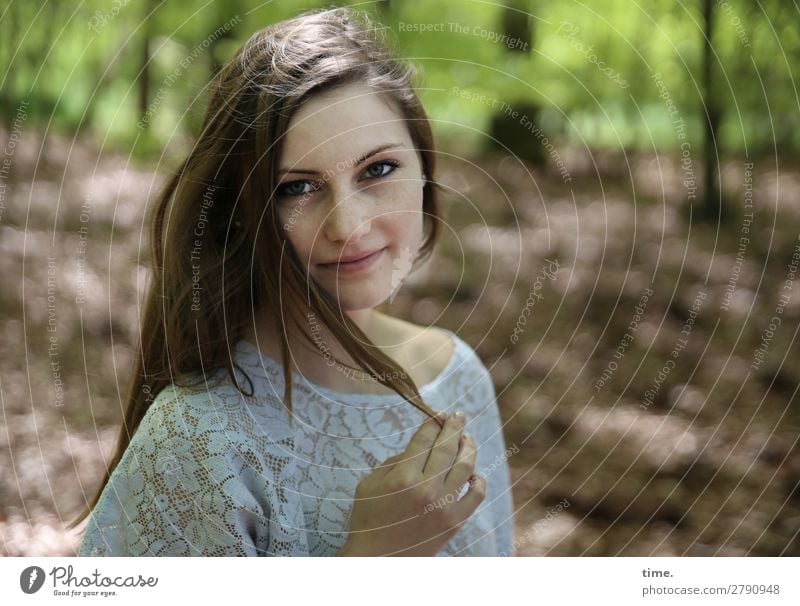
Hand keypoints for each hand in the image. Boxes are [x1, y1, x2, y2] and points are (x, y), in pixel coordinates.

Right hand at [339, 412, 484, 555]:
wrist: (377, 560)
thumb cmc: (369, 519)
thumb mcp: (371, 484)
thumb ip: (394, 461)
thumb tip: (419, 446)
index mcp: (403, 477)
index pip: (424, 439)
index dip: (432, 423)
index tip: (437, 415)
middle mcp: (426, 488)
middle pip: (447, 447)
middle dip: (454, 427)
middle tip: (458, 416)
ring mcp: (443, 506)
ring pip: (466, 467)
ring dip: (469, 448)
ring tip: (468, 439)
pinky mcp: (454, 522)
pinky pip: (476, 496)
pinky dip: (479, 482)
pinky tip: (475, 474)